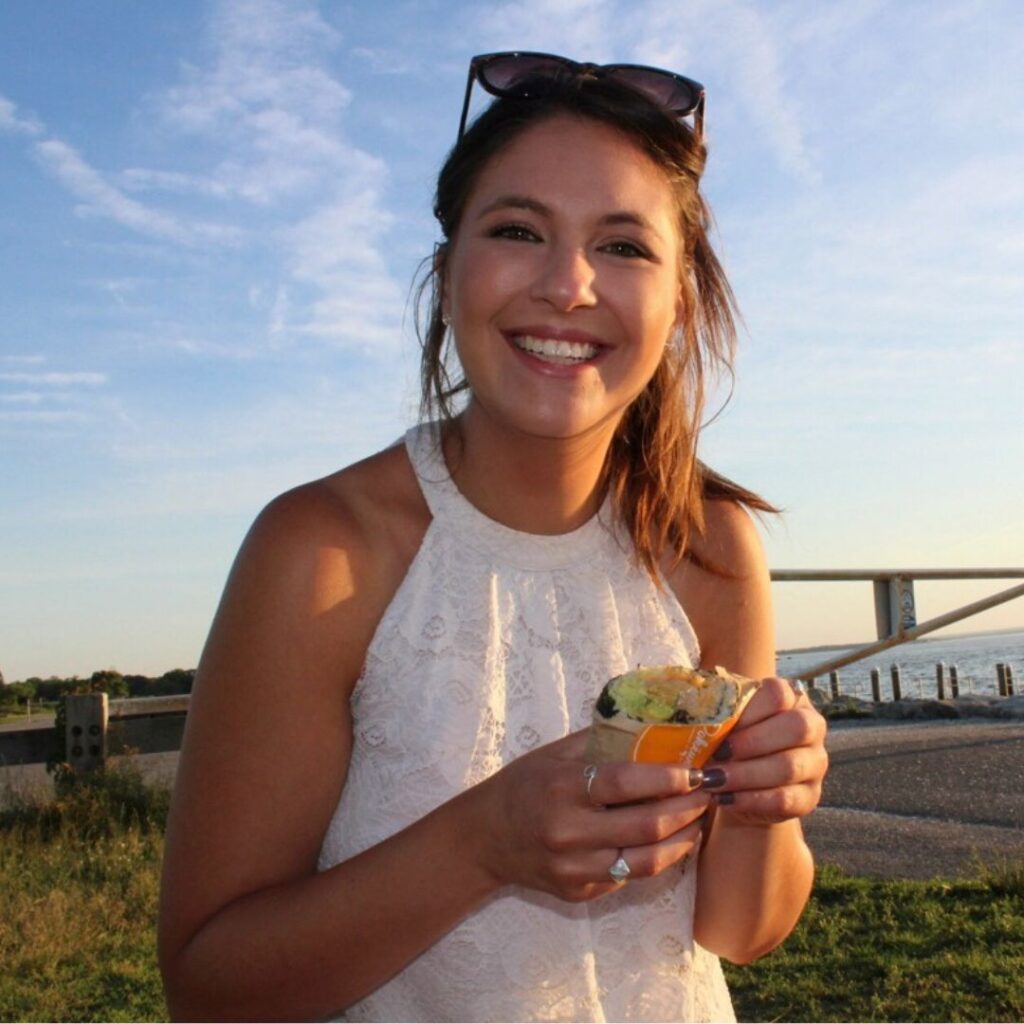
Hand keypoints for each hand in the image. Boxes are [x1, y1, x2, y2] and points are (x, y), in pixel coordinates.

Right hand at [471, 729, 710, 902]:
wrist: (484, 838)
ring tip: (697, 821)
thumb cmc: (523, 785)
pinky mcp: (578, 893)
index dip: (668, 778)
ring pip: (645, 862)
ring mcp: (573, 868)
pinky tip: (668, 841)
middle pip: (644, 826)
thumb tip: (651, 722)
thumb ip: (599, 741)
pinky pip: (627, 877)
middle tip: (708, 794)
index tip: (697, 771)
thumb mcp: (553, 754)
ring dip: (682, 840)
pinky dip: (655, 859)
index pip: (625, 783)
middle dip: (687, 809)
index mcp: (562, 788)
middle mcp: (568, 831)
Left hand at [701, 677, 827, 826]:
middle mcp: (812, 726)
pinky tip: (725, 799)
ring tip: (712, 780)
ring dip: (745, 775)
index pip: (778, 694)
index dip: (748, 710)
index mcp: (792, 696)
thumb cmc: (730, 737)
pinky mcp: (810, 796)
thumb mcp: (725, 718)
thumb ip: (717, 710)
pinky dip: (751, 800)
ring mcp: (815, 762)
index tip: (718, 725)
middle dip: (751, 743)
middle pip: (796, 727)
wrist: (742, 781)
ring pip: (789, 766)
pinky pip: (785, 799)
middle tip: (717, 755)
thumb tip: (690, 712)